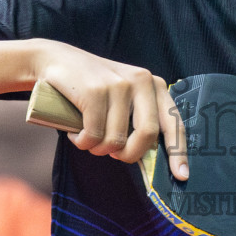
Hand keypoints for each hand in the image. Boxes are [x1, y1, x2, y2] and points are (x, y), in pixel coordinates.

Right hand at [32, 40, 187, 178]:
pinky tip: (75, 134)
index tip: (182, 176)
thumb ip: (138, 119)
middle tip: (112, 154)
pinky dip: (82, 142)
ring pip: (116, 140)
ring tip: (87, 137)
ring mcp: (118, 84)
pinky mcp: (95, 91)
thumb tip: (150, 157)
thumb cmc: (91, 88)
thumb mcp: (122, 97)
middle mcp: (141, 81)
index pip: (173, 122)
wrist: (54, 59)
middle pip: (147, 135)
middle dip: (128, 155)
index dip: (178, 152)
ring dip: (98, 149)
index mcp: (154, 85)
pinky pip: (93, 135)